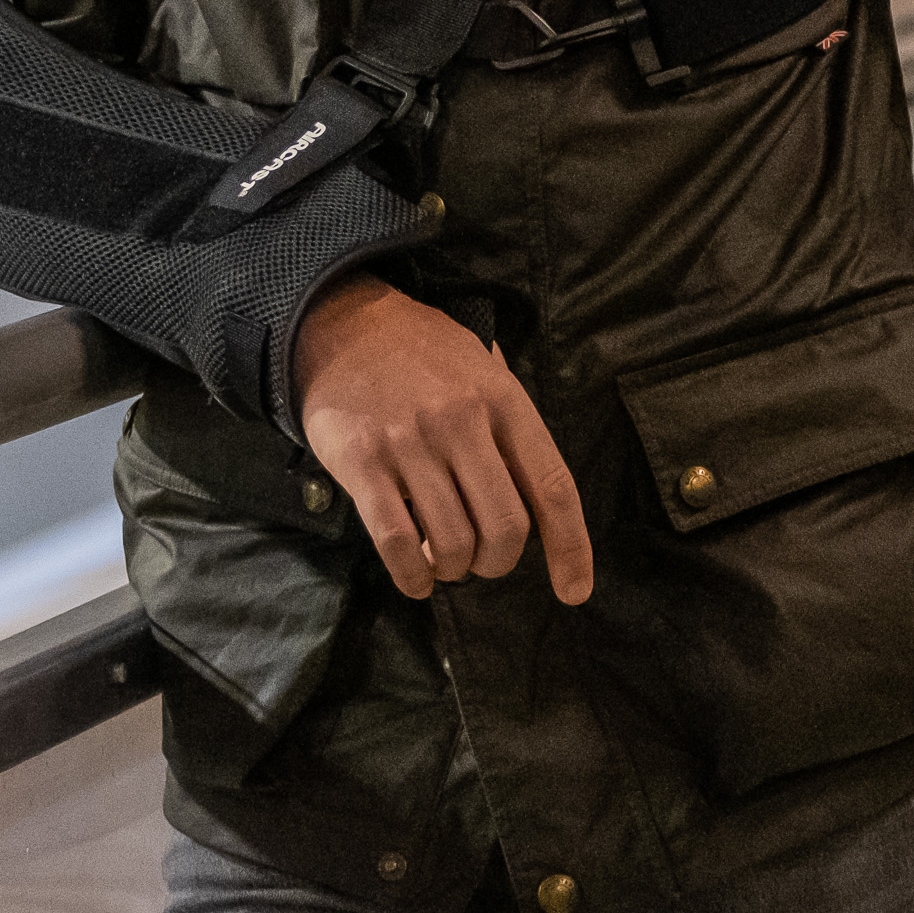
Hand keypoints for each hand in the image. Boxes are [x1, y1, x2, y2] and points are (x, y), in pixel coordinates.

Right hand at [293, 277, 593, 605]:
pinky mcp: (362, 461)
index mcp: (502, 399)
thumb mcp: (482, 366)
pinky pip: (396, 542)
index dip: (570, 548)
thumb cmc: (420, 353)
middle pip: (505, 528)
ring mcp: (409, 441)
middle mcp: (460, 420)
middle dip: (498, 563)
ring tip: (443, 561)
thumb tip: (542, 501)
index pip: (552, 486)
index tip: (573, 591)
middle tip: (482, 561)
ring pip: (452, 542)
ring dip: (452, 569)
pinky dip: (412, 576)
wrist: (340, 321)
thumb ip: (513, 425)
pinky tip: (415, 578)